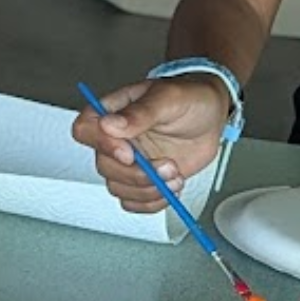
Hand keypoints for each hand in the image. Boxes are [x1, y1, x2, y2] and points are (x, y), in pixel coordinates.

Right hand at [74, 77, 228, 215]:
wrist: (213, 116)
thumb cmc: (190, 98)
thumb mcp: (169, 98)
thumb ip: (140, 113)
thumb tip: (110, 124)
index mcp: (114, 112)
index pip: (86, 130)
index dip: (102, 145)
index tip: (130, 154)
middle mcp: (116, 139)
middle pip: (104, 166)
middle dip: (138, 174)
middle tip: (168, 165)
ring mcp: (129, 162)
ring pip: (118, 188)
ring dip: (149, 190)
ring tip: (175, 175)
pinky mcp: (143, 180)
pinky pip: (133, 202)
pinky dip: (153, 202)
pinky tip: (171, 187)